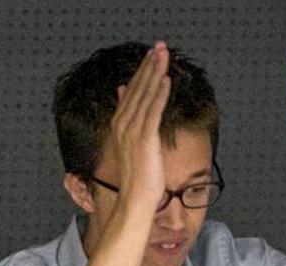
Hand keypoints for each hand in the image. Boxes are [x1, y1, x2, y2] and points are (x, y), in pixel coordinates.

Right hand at [99, 42, 170, 218]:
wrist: (134, 197)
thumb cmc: (136, 175)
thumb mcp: (130, 143)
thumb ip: (128, 117)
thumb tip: (124, 93)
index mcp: (120, 124)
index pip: (131, 91)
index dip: (141, 71)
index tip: (151, 55)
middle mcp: (123, 125)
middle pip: (137, 88)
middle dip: (148, 66)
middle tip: (159, 46)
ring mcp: (133, 131)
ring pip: (145, 96)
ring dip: (155, 73)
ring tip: (163, 56)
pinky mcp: (145, 139)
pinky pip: (153, 112)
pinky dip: (159, 94)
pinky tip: (166, 80)